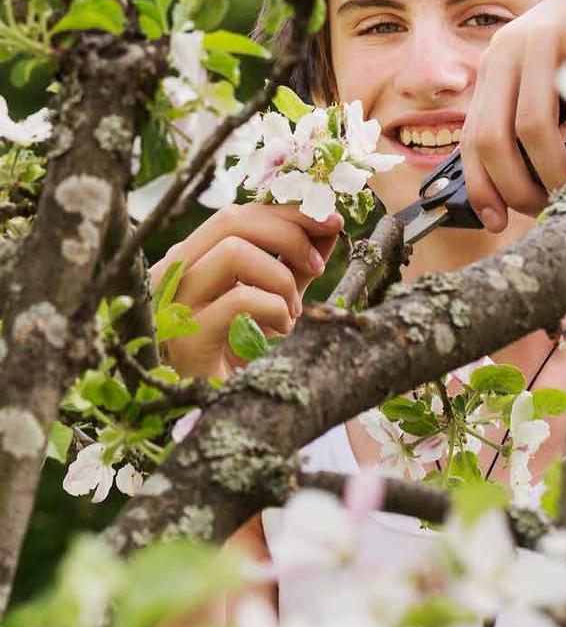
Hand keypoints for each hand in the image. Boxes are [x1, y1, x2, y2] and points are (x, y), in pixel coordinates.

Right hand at [149, 204, 340, 379]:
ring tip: (292, 310)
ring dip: (279, 277)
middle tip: (319, 264)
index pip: (239, 213)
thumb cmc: (244, 355)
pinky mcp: (185, 337)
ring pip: (233, 252)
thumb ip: (297, 262)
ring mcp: (173, 304)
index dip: (289, 211)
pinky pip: (239, 300)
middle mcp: (173, 274)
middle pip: (232, 219)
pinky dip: (274, 308)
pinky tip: (281, 330)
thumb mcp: (276, 298)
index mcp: (191, 260)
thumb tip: (327, 225)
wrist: (223, 416)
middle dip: (289, 232)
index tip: (331, 220)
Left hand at [460, 0, 565, 231]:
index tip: (497, 220)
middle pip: (496, 137)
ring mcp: (543, 39)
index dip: (483, 186)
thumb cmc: (558, 54)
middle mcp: (507, 48)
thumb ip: (511, 125)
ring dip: (553, 171)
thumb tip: (502, 204)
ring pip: (534, 127)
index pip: (472, 137)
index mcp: (489, 65)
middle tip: (545, 204)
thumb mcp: (525, 82)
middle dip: (518, 186)